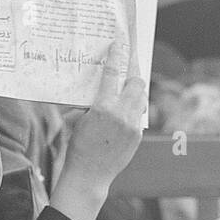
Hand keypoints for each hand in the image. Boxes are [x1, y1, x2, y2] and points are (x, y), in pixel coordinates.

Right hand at [51, 66, 146, 219]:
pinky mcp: (137, 135)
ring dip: (135, 90)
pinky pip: (138, 114)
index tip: (120, 43)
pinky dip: (133, 107)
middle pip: (136, 82)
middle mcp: (121, 114)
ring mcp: (132, 125)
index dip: (117, 56)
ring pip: (140, 97)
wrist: (89, 176)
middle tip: (131, 62)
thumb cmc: (78, 146)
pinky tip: (127, 107)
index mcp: (103, 107)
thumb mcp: (79, 121)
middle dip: (133, 71)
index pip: (113, 74)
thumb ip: (89, 104)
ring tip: (129, 84)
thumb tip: (94, 90)